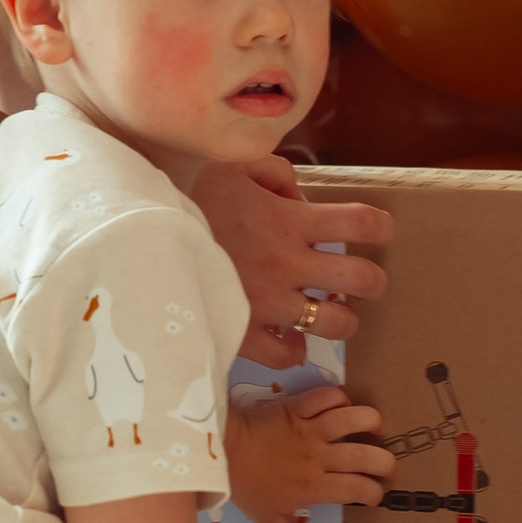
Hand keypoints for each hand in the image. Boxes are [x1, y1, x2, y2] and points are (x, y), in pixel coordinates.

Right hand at [190, 157, 389, 368]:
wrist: (141, 241)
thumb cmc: (187, 200)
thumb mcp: (230, 167)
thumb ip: (273, 171)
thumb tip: (297, 194)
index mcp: (288, 221)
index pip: (360, 223)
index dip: (380, 226)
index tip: (379, 230)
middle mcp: (287, 264)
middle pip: (364, 280)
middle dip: (372, 280)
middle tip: (361, 279)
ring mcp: (269, 304)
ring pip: (337, 325)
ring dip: (341, 319)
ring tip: (329, 311)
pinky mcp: (245, 331)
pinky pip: (288, 355)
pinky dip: (293, 349)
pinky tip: (287, 337)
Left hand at [224, 388, 395, 522]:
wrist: (220, 450)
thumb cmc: (246, 485)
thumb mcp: (269, 520)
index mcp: (315, 486)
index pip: (360, 489)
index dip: (375, 493)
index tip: (372, 494)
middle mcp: (319, 457)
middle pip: (368, 456)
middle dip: (386, 462)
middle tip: (383, 466)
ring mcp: (309, 428)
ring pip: (355, 419)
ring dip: (370, 422)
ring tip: (373, 429)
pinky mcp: (297, 405)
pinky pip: (328, 395)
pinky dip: (340, 397)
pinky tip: (341, 407)